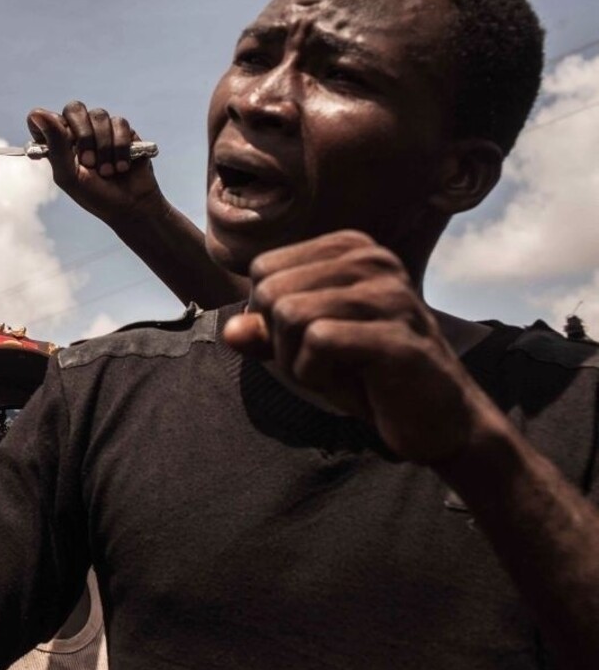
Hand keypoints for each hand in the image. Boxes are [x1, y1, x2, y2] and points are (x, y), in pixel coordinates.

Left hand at [28, 100, 162, 225]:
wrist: (130, 206)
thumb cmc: (95, 195)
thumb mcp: (68, 175)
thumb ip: (54, 144)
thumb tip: (37, 114)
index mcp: (58, 143)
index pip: (43, 117)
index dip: (49, 124)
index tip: (60, 142)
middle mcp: (78, 132)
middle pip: (73, 108)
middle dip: (83, 135)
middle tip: (88, 162)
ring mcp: (101, 130)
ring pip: (99, 115)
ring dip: (104, 147)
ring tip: (107, 171)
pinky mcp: (123, 131)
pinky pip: (120, 123)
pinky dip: (120, 147)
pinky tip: (121, 166)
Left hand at [222, 231, 496, 462]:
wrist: (439, 421)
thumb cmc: (369, 377)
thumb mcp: (305, 349)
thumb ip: (265, 334)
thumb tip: (230, 330)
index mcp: (352, 249)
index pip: (263, 270)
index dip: (270, 317)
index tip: (313, 340)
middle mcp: (372, 260)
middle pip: (271, 291)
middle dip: (281, 341)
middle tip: (324, 364)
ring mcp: (388, 294)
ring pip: (289, 315)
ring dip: (299, 362)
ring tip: (339, 373)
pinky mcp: (395, 334)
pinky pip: (317, 342)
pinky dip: (317, 375)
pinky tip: (354, 385)